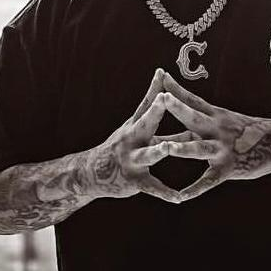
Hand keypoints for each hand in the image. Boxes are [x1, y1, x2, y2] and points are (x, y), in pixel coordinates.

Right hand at [89, 69, 180, 203]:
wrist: (91, 173)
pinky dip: (166, 193)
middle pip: (145, 123)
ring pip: (147, 154)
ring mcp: (131, 159)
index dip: (154, 88)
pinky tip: (179, 198)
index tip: (162, 71)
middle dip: (156, 111)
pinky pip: (152, 186)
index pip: (146, 104)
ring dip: (158, 151)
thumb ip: (158, 124)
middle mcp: (131, 139)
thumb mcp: (137, 133)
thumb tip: (178, 110)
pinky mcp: (134, 180)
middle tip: (165, 98)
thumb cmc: (121, 148)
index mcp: (135, 126)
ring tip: (168, 147)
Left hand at [155, 71, 270, 202]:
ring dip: (182, 149)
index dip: (177, 88)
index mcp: (217, 116)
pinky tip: (181, 196)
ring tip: (166, 148)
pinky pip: (209, 180)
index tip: (160, 76)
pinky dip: (195, 189)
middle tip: (160, 98)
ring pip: (199, 148)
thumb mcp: (228, 120)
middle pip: (194, 117)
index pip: (194, 100)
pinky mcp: (228, 169)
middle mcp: (218, 130)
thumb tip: (186, 108)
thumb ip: (207, 118)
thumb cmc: (251, 132)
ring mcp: (223, 149)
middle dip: (177, 108)